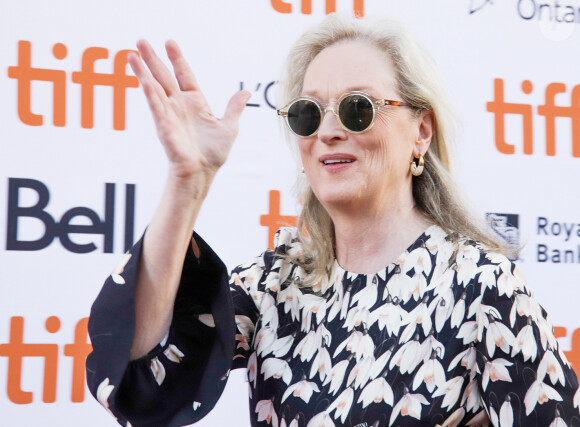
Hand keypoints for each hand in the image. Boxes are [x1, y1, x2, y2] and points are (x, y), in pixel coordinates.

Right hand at [128, 40, 250, 180]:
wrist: (202, 172)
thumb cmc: (213, 154)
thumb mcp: (229, 127)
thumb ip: (234, 108)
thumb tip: (245, 92)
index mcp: (195, 102)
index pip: (184, 74)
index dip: (177, 59)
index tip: (169, 42)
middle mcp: (179, 105)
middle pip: (164, 76)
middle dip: (153, 59)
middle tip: (140, 41)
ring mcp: (170, 114)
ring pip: (154, 88)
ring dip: (143, 71)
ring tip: (131, 55)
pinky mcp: (164, 125)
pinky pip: (156, 105)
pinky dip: (149, 92)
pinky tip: (142, 78)